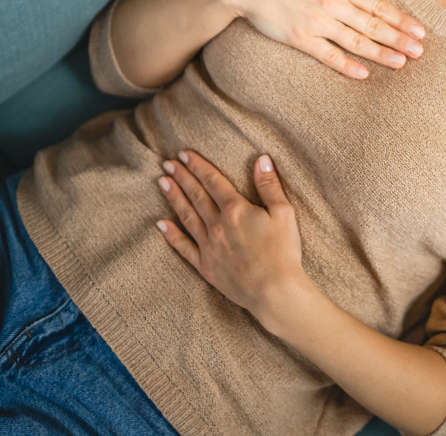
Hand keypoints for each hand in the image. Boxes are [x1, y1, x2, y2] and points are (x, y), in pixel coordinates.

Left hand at [155, 148, 306, 321]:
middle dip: (182, 177)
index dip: (198, 166)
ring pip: (187, 217)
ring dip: (174, 198)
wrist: (274, 291)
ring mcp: (209, 246)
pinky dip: (172, 235)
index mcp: (236, 210)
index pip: (213, 181)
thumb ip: (269, 185)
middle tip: (167, 163)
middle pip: (196, 196)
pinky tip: (161, 224)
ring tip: (162, 183)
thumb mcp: (284, 213)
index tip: (184, 154)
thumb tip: (262, 159)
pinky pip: (184, 248)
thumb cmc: (283, 252)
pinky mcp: (206, 266)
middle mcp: (217, 225)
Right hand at [227, 0, 425, 79]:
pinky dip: (347, 65)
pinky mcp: (300, 39)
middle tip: (420, 52)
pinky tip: (363, 74)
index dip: (401, 19)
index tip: (420, 31)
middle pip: (373, 26)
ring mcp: (317, 23)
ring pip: (356, 42)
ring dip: (381, 54)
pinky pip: (328, 55)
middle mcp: (333, 5)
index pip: (378, 5)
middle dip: (399, 40)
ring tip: (401, 63)